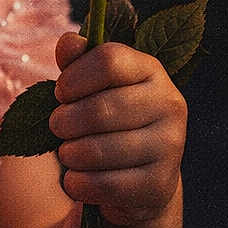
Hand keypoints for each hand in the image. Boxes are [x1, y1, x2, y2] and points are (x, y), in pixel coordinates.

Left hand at [49, 32, 186, 226]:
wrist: (138, 175)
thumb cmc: (105, 118)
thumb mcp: (89, 85)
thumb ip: (76, 61)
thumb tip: (68, 42)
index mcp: (151, 70)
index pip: (109, 61)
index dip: (74, 77)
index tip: (60, 92)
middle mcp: (169, 105)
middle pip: (100, 108)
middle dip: (65, 121)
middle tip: (56, 126)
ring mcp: (170, 146)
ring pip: (99, 150)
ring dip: (69, 154)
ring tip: (67, 152)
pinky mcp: (160, 184)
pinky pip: (106, 185)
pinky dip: (79, 184)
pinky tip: (75, 180)